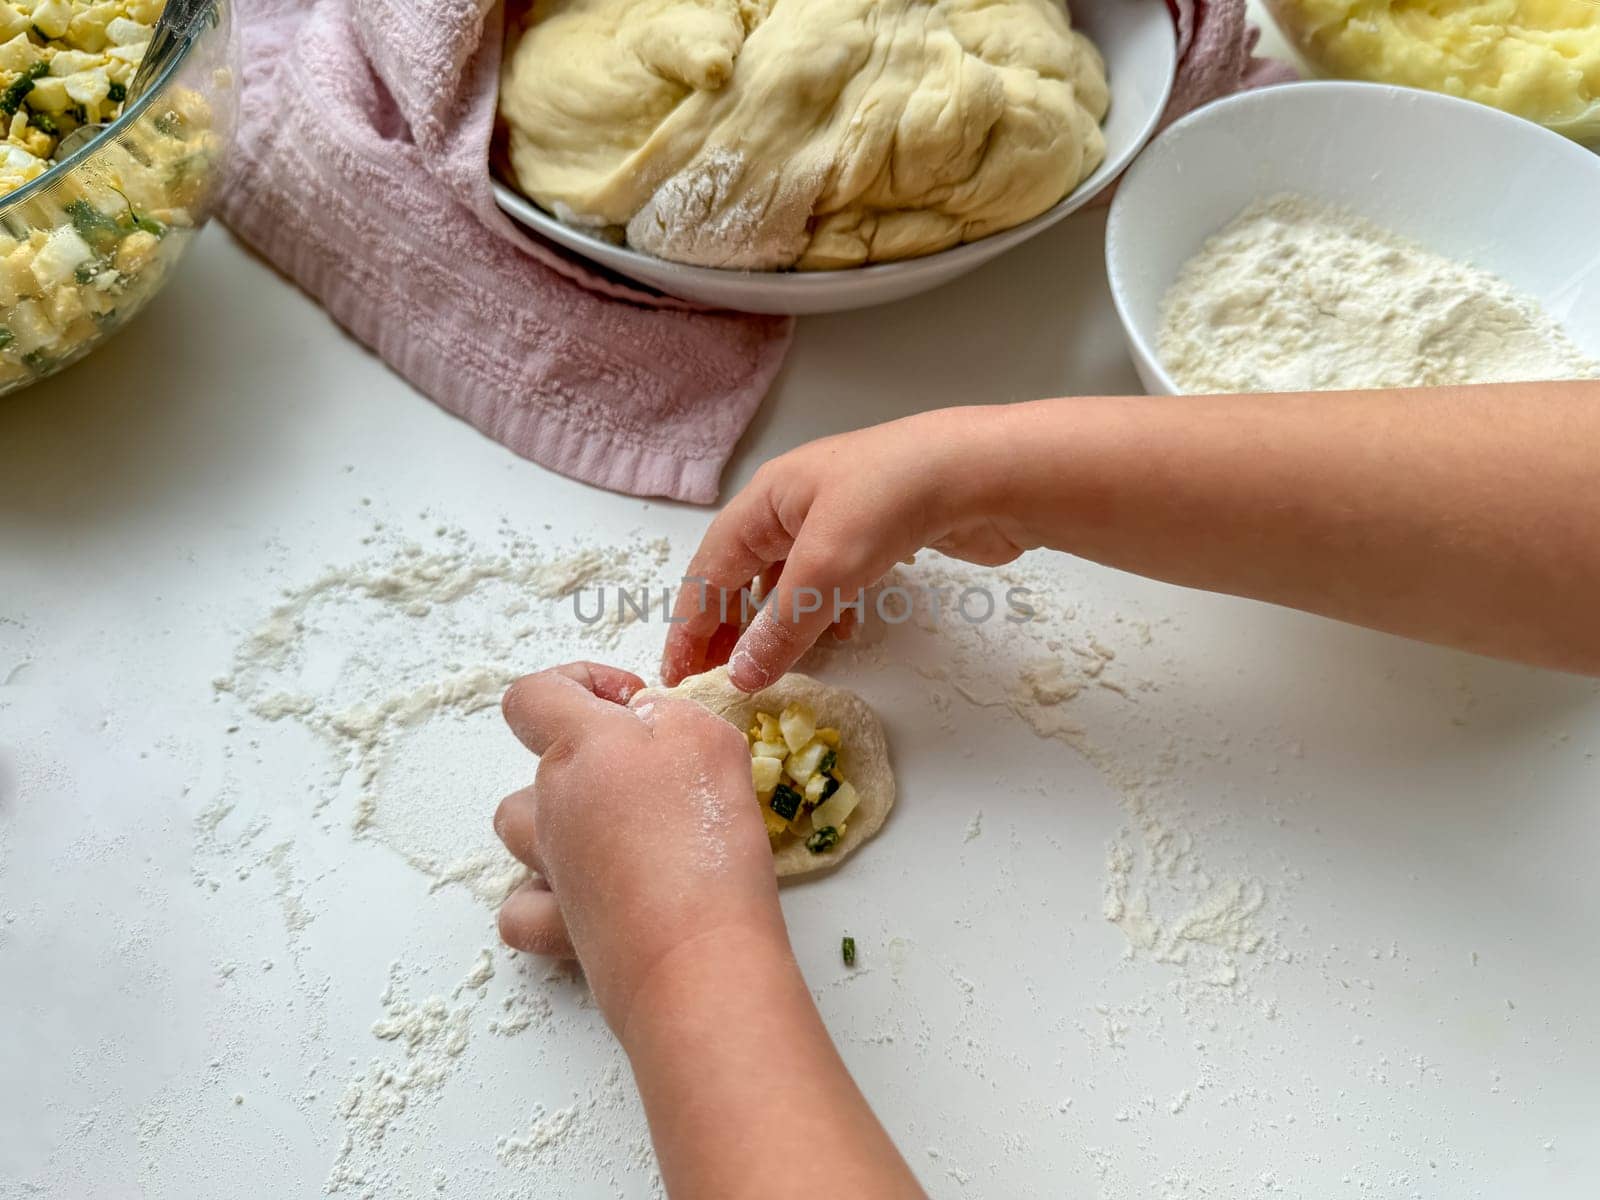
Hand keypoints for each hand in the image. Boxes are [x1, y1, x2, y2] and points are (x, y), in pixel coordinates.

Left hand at [494, 662, 785, 1034]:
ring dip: (559, 821)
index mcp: (581, 746)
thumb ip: (672, 714)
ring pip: (521, 828)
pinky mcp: (556, 929)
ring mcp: (549, 868)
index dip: (577, 684)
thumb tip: (646, 719)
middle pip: (540, 762)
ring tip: (622, 834)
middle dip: (594, 760)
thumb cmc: (707, 841)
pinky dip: (543, 897)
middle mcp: (551, 803)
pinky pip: (524, 905)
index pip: (534, 695)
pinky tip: (585, 896)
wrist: (696, 957)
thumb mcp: (712, 740)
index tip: (630, 704)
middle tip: (659, 781)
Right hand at [662, 407, 1025, 690]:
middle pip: (742, 573)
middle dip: (728, 627)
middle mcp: (793, 504)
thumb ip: (780, 628)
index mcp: (766, 501)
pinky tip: (845, 636)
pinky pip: (833, 579)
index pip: (708, 571)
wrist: (985, 470)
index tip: (677, 677)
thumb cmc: (893, 501)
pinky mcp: (879, 532)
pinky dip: (828, 611)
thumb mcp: (825, 570)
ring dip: (778, 623)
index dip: (689, 627)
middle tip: (719, 679)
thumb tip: (740, 677)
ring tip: (774, 665)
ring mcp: (838, 516)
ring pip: (790, 578)